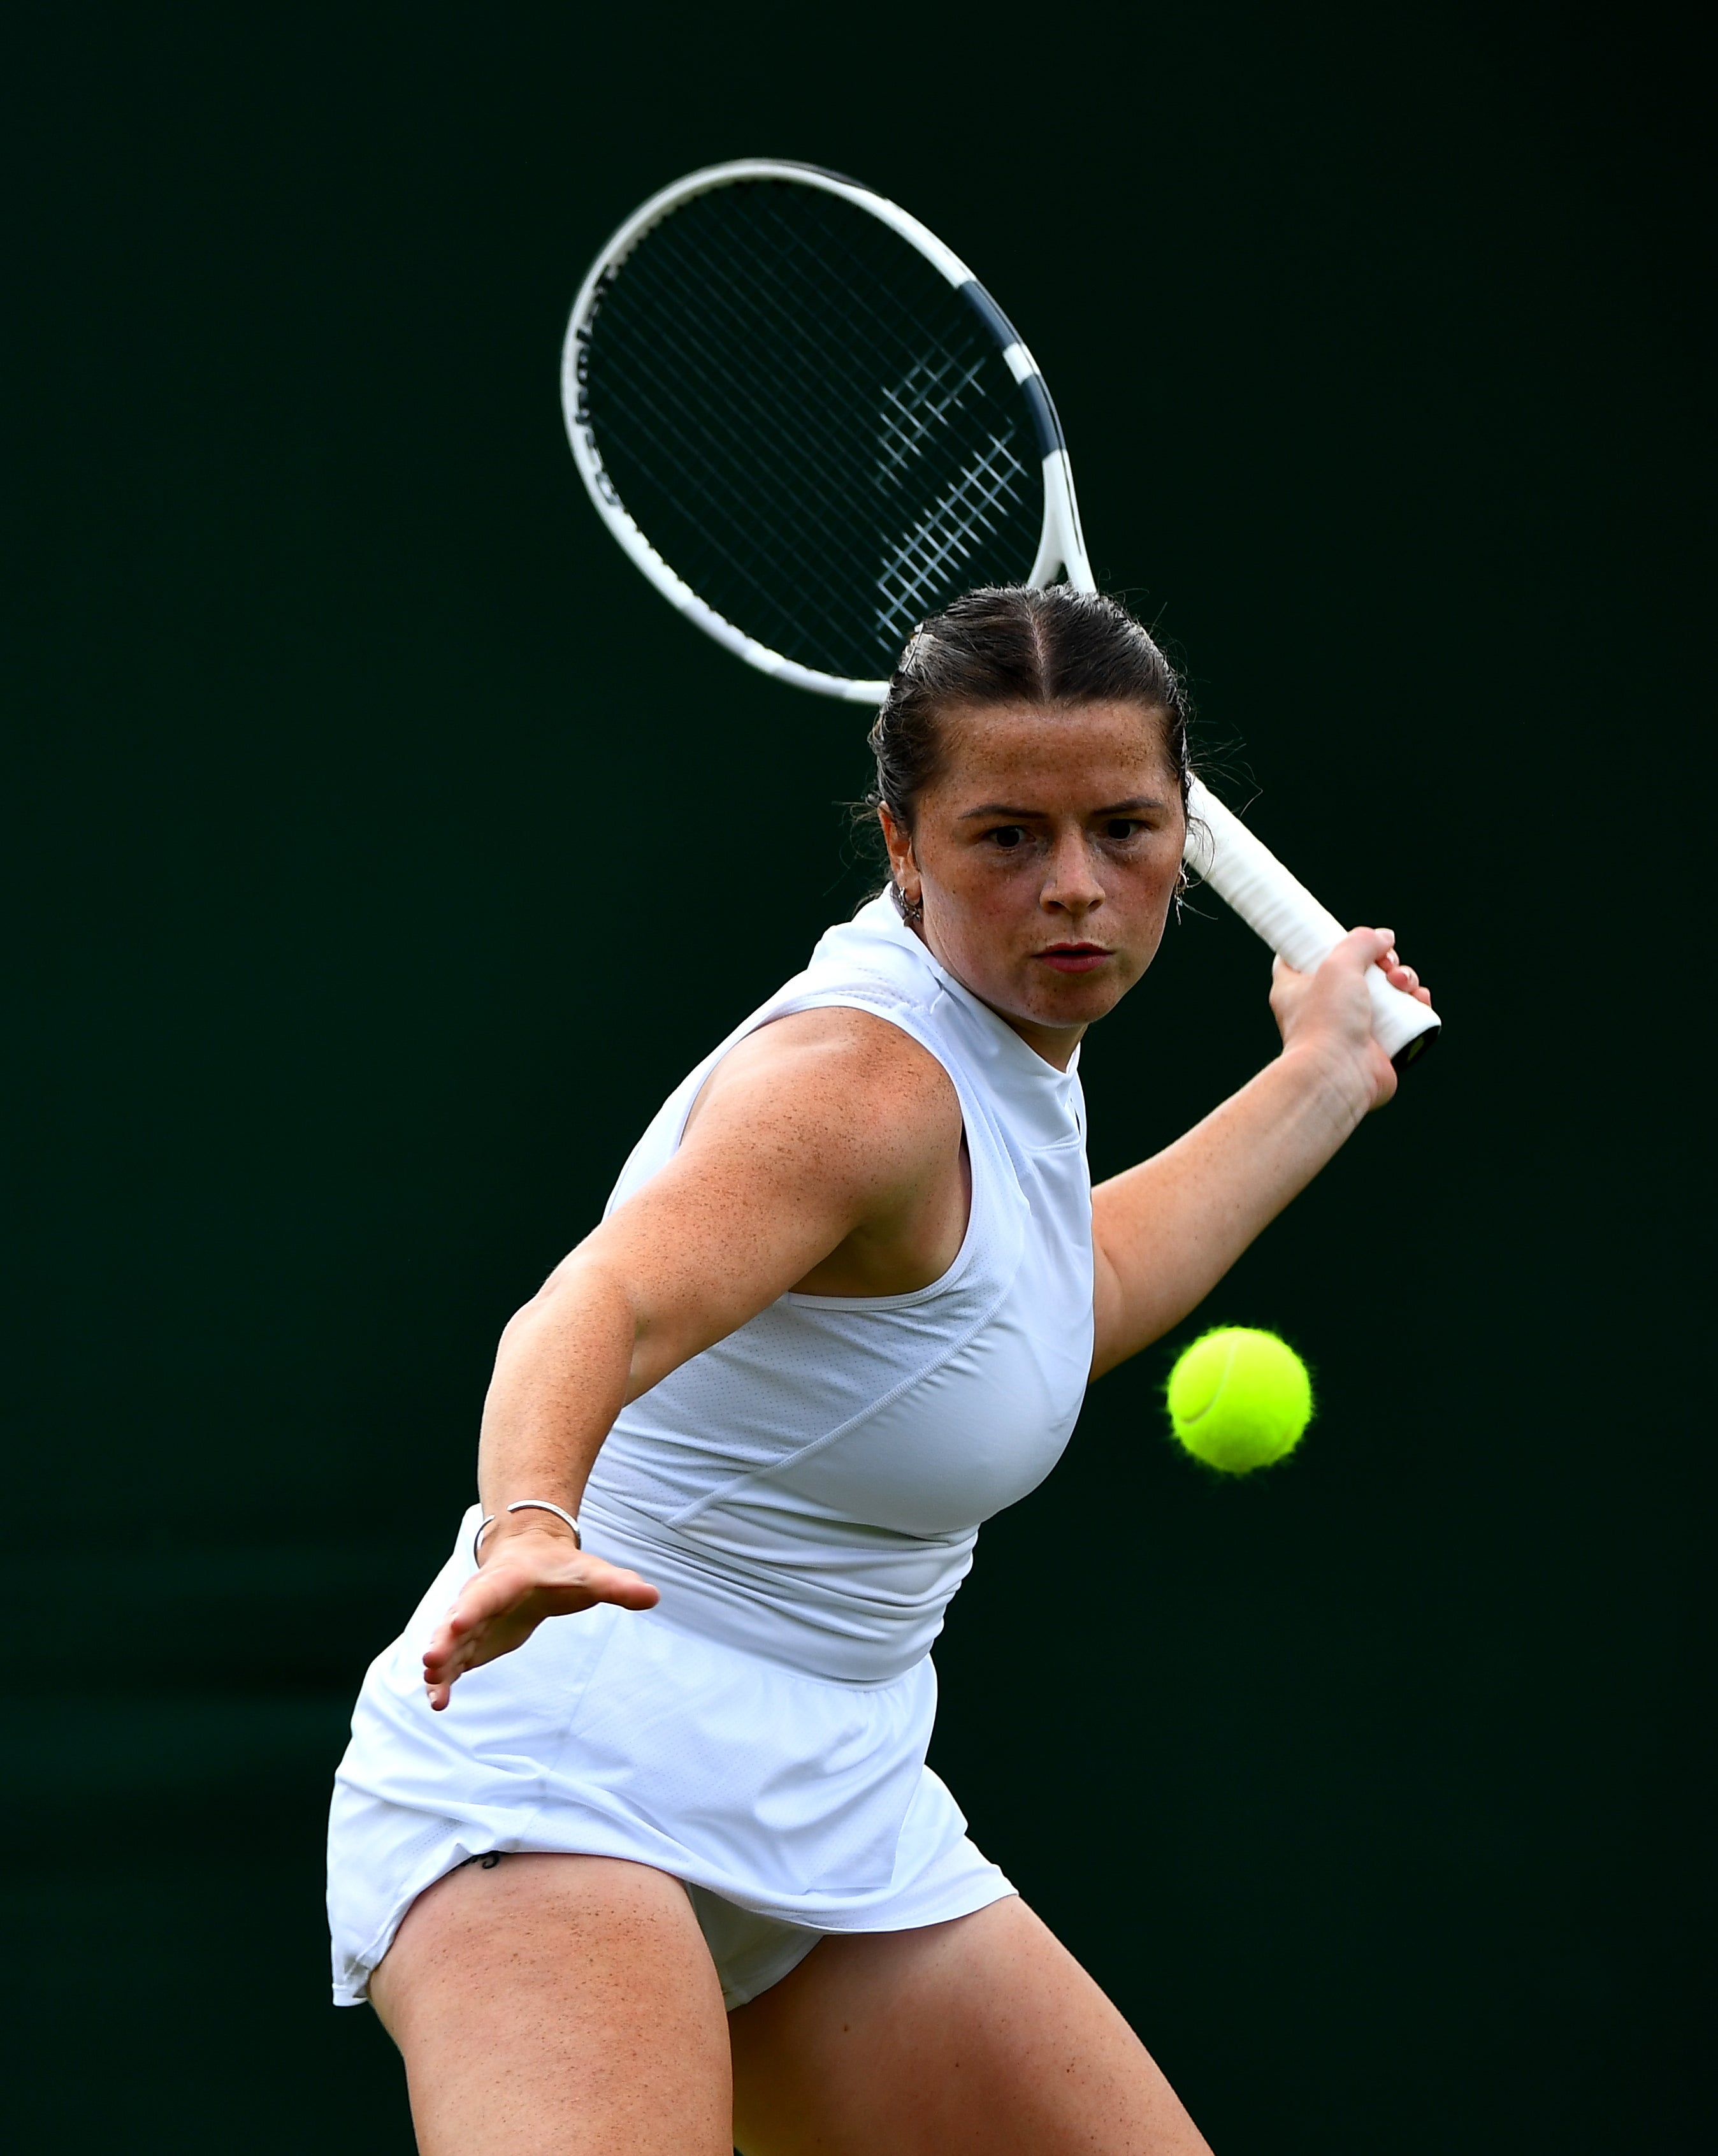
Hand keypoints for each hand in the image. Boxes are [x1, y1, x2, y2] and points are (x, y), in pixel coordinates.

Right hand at [422, 1522, 658, 1710]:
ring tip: (433, 1692)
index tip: (457, 1621)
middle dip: (444, 1639)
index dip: (473, 1606)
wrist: (530, 1556)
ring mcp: (471, 1621)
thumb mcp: (591, 1573)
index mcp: (507, 1579)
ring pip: (449, 1643)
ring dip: (439, 1665)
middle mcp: (480, 1598)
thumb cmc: (562, 1567)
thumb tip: (653, 1595)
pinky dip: (444, 1678)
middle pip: (457, 1619)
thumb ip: (618, 1585)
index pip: (487, 1592)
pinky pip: (453, 1660)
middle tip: (430, 1660)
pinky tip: (438, 1701)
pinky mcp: (471, 1641)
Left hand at [1268, 927, 1433, 1114]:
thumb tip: (1385, 938)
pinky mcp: (1382, 1044)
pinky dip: (1416, 1003)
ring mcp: (1354, 1026)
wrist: (1339, 1074)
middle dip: (1382, 960)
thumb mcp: (1337, 964)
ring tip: (1403, 984)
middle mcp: (1324, 1007)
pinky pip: (1405, 1015)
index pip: (1304, 956)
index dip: (1327, 942)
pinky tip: (1419, 998)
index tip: (1344, 937)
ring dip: (1404, 978)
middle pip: (1358, 969)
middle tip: (1386, 964)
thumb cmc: (1325, 1021)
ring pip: (1387, 990)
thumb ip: (1360, 942)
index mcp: (1297, 988)